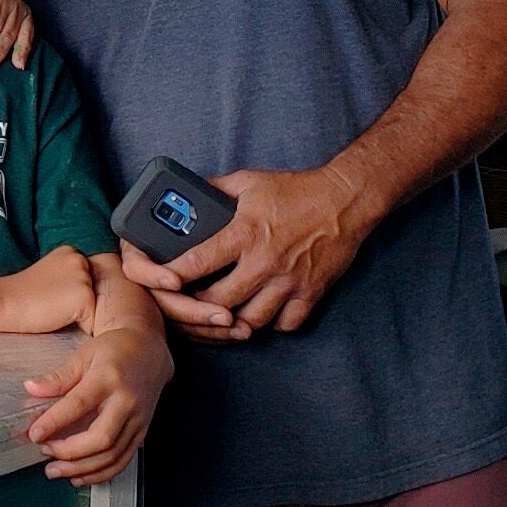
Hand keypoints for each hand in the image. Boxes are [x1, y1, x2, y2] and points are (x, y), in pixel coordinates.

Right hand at [0, 246, 95, 333]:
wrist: (7, 301)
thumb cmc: (23, 293)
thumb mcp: (49, 273)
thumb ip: (69, 275)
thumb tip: (84, 291)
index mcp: (71, 252)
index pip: (88, 279)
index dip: (73, 293)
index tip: (52, 293)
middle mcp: (81, 260)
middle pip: (95, 293)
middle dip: (80, 302)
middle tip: (52, 301)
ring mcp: (84, 278)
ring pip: (95, 307)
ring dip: (80, 314)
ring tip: (54, 309)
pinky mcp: (84, 296)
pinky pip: (93, 322)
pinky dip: (81, 327)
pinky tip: (59, 317)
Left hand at [20, 326, 170, 485]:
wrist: (150, 352)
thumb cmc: (115, 351)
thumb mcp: (84, 355)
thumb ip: (59, 376)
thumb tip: (31, 388)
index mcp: (108, 377)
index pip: (79, 403)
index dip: (55, 421)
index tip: (34, 433)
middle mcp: (126, 401)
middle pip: (101, 437)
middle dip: (69, 452)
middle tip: (44, 452)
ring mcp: (137, 420)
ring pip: (112, 455)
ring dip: (82, 469)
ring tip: (56, 470)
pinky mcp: (142, 432)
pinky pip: (123, 460)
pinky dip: (101, 474)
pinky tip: (80, 476)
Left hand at [124, 167, 376, 333]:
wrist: (345, 200)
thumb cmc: (296, 190)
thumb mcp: (248, 181)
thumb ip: (215, 189)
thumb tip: (187, 190)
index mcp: (243, 233)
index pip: (196, 263)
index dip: (173, 276)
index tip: (161, 283)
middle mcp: (263, 262)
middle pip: (218, 302)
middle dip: (197, 307)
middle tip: (189, 304)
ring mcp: (288, 282)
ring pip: (250, 321)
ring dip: (233, 322)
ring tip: (222, 315)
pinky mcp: (310, 294)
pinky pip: (285, 325)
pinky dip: (271, 324)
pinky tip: (261, 314)